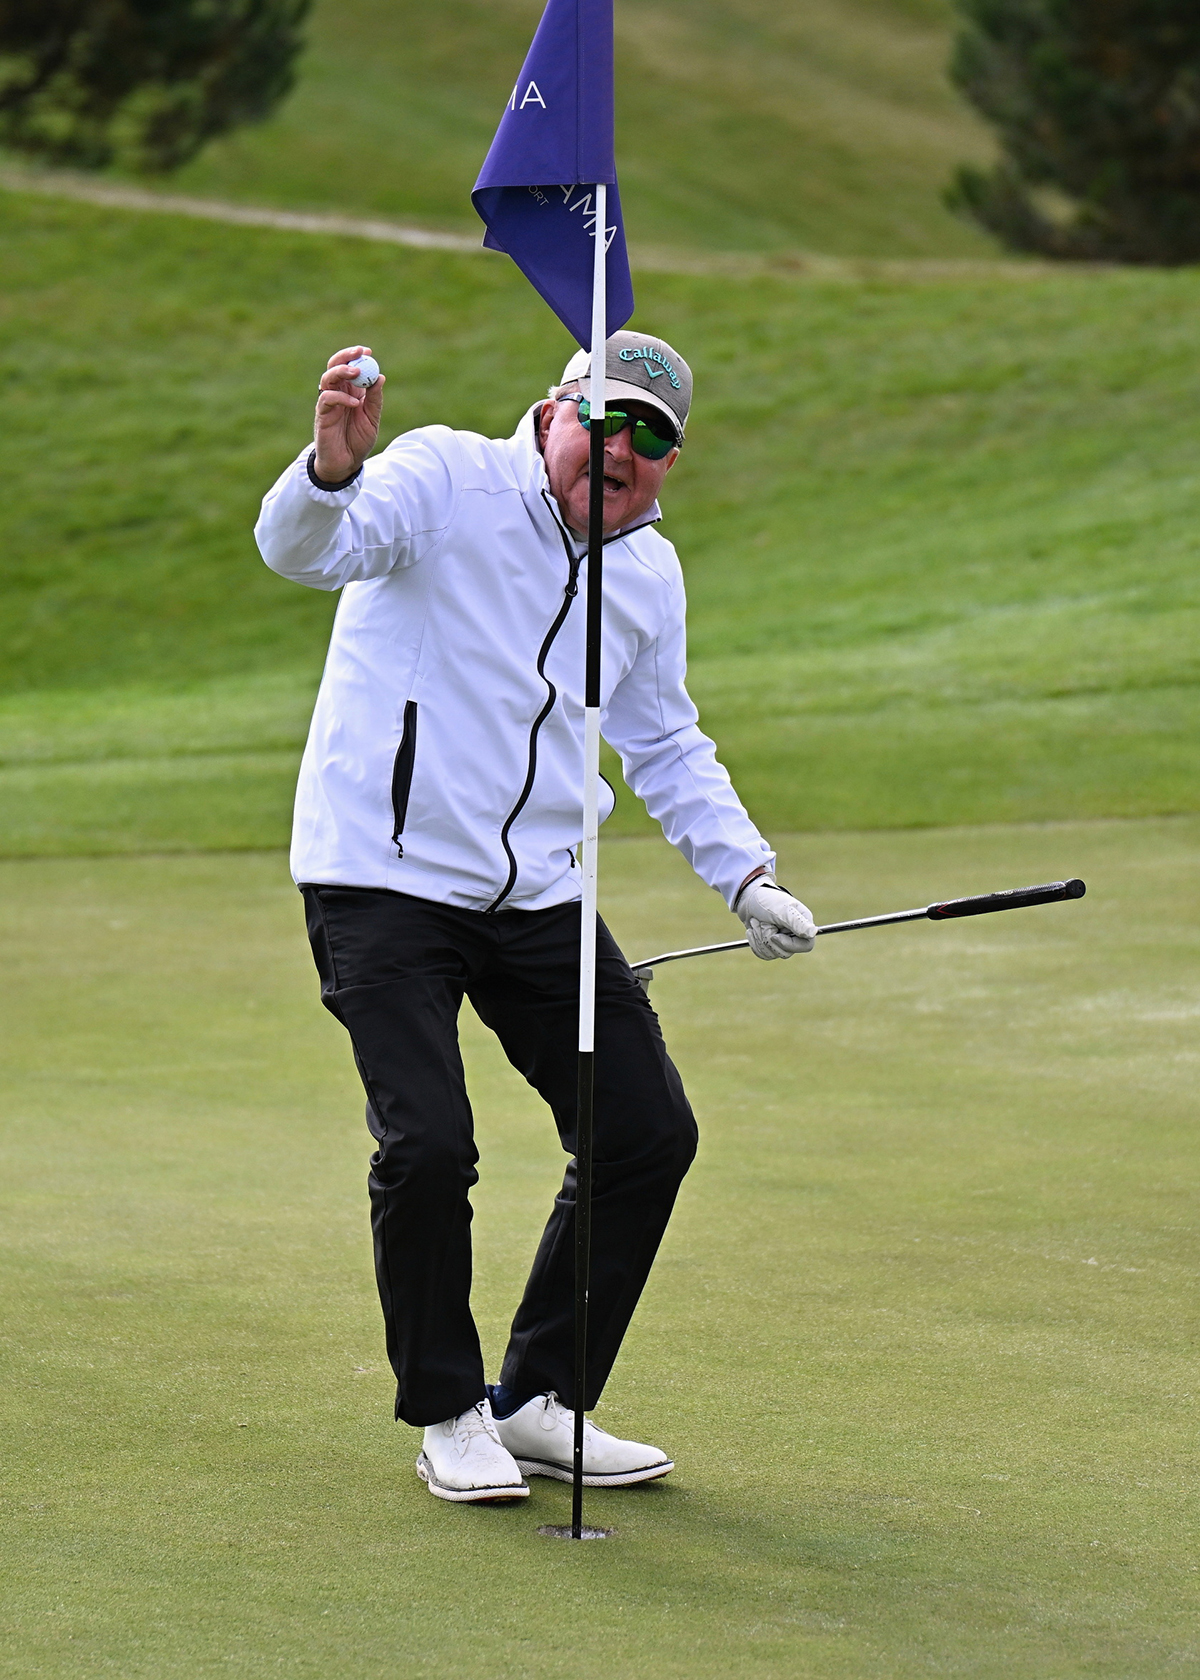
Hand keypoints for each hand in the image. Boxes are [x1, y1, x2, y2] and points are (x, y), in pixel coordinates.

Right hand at [313, 346, 385, 482]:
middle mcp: (337, 393)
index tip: (368, 351)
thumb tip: (380, 377)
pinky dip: (341, 397)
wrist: (346, 464)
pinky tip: (355, 404)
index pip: (349, 366)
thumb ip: (375, 400)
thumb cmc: (358, 441)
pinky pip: (326, 398)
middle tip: (360, 352)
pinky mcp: (322, 415)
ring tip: (357, 372)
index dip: (356, 356)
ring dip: (341, 371)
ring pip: (328, 378)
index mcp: (350, 391)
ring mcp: (328, 403)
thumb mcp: (372, 419)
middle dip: (346, 356)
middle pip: (335, 366)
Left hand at [736, 877, 816, 959]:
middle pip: (785, 952)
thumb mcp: (782, 910)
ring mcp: (782, 940)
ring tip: (756, 922)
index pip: (806, 946)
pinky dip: (755, 943)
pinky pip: (764, 954)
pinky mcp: (770, 945)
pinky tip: (752, 930)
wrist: (748, 898)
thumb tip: (812, 933)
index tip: (774, 936)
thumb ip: (797, 922)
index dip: (789, 945)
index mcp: (803, 924)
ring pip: (773, 954)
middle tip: (762, 921)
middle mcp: (795, 934)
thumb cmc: (767, 900)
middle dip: (768, 937)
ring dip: (760, 938)